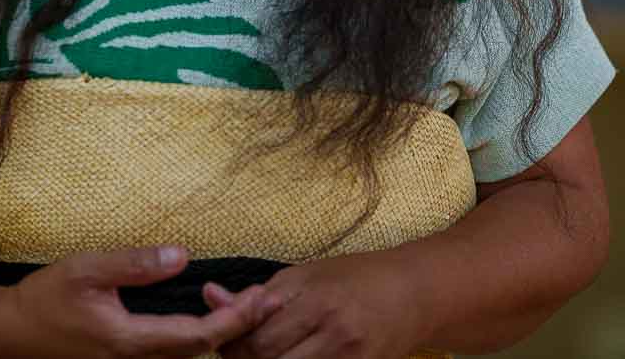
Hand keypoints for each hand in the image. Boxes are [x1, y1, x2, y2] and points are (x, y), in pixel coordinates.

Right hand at [3, 244, 281, 358]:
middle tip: (272, 300)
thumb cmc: (45, 301)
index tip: (263, 298)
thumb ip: (135, 263)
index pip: (198, 337)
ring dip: (222, 333)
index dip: (235, 319)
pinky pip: (171, 354)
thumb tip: (182, 256)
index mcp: (131, 342)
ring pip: (187, 357)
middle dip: (240, 327)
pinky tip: (211, 319)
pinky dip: (199, 337)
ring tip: (251, 307)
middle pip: (200, 352)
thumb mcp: (88, 270)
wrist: (9, 334)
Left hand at [201, 252, 426, 358]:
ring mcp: (349, 358)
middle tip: (241, 352)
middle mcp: (334, 332)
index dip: (232, 344)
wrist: (415, 294)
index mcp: (316, 299)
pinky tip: (291, 358)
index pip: (257, 338)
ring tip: (264, 355)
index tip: (226, 338)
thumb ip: (259, 294)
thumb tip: (209, 296)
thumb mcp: (306, 274)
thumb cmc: (357, 278)